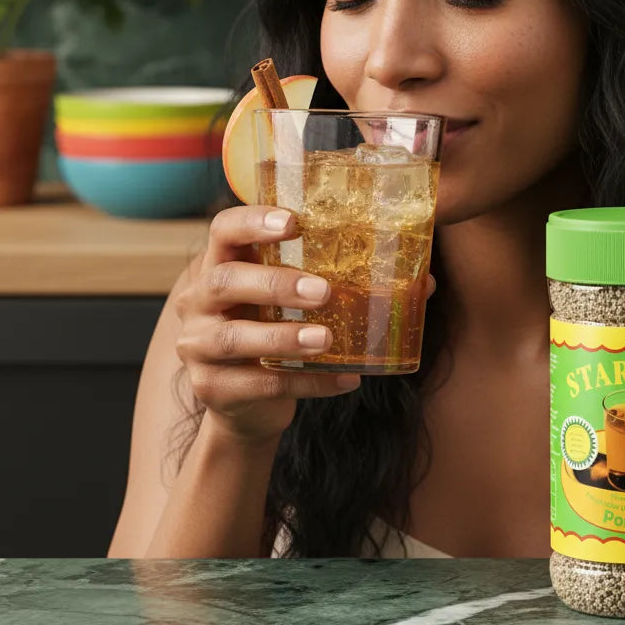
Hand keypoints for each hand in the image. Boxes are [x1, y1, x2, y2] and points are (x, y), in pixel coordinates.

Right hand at [174, 205, 353, 445]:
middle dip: (275, 283)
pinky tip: (344, 379)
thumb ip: (345, 281)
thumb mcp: (296, 301)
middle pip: (225, 280)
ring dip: (284, 337)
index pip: (224, 229)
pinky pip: (260, 384)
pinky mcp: (211, 389)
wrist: (246, 403)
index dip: (253, 221)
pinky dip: (306, 383)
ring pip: (234, 337)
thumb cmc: (277, 331)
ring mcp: (197, 346)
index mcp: (221, 264)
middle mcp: (198, 301)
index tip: (294, 222)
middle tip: (323, 290)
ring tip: (326, 338)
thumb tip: (426, 281)